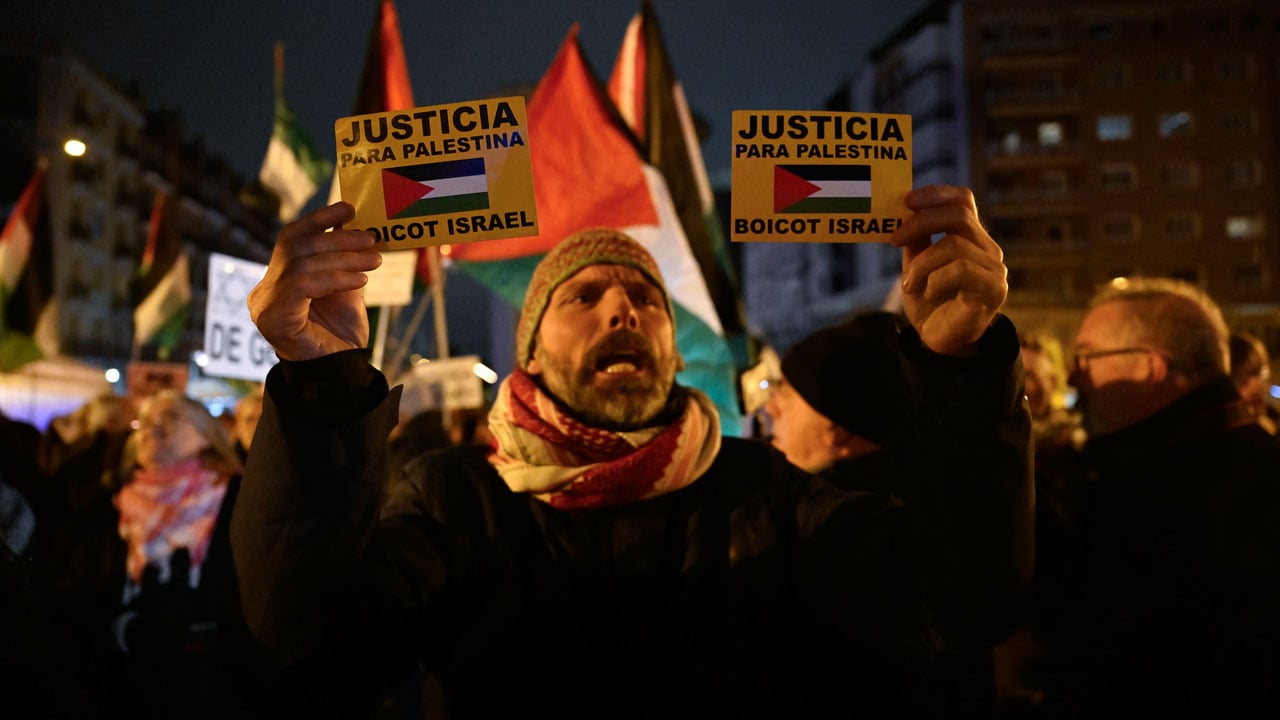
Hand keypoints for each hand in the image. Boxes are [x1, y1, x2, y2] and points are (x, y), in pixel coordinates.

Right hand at [248, 203, 381, 360]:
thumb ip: (342, 258)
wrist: (341, 372)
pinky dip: (335, 279)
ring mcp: (264, 304)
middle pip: (297, 248)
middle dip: (338, 239)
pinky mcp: (273, 318)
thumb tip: (352, 221)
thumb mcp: (344, 286)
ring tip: (374, 260)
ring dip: (343, 259)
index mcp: (277, 279)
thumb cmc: (340, 332)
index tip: (349, 209)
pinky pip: (304, 286)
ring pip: (302, 265)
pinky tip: (360, 281)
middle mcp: (263, 290)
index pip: (291, 238)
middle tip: (371, 238)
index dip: (318, 219)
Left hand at [891, 185, 1007, 355]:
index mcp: (970, 238)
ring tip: (910, 285)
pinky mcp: (995, 289)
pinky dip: (936, 279)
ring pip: (954, 244)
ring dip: (922, 264)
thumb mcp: (915, 266)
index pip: (963, 200)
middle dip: (921, 222)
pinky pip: (961, 269)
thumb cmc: (929, 305)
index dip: (936, 194)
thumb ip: (915, 240)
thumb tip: (903, 211)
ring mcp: (995, 268)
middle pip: (958, 215)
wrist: (939, 343)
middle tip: (894, 239)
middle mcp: (987, 249)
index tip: (906, 201)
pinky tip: (929, 293)